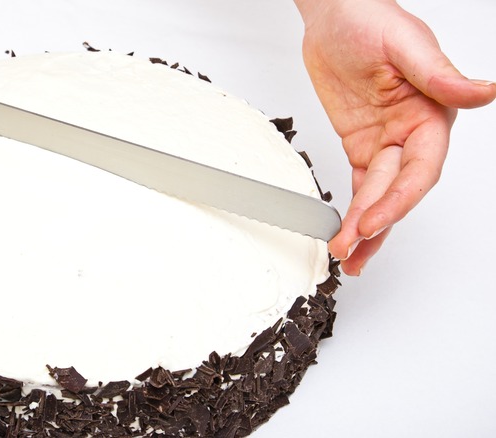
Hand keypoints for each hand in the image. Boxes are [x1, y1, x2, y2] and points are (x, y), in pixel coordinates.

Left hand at [294, 0, 495, 274]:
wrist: (335, 15)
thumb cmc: (372, 20)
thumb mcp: (405, 43)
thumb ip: (438, 74)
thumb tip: (482, 93)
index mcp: (432, 114)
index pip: (422, 168)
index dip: (400, 199)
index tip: (375, 221)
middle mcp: (413, 134)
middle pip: (399, 189)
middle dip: (378, 221)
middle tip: (352, 248)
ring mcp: (385, 143)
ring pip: (379, 195)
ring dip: (365, 226)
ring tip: (346, 256)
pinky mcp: (361, 145)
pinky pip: (360, 185)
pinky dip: (355, 209)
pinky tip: (347, 234)